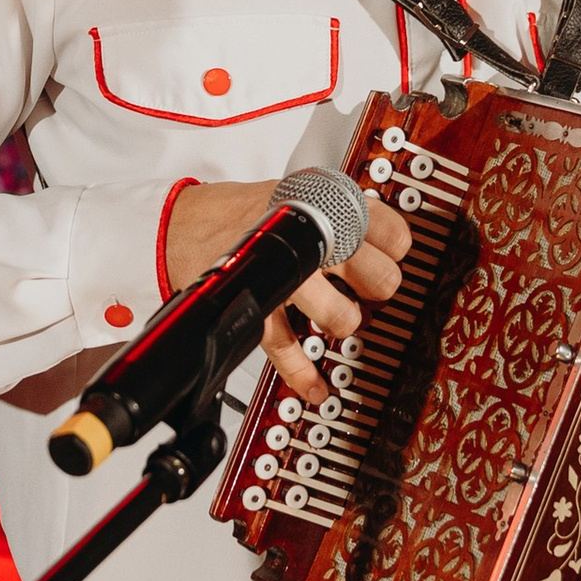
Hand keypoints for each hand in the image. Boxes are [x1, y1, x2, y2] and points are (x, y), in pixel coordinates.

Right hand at [158, 176, 411, 406]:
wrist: (184, 222)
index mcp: (322, 205)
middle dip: (378, 287)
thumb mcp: (299, 194)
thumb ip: (341, 213)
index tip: (391, 252)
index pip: (388, 228)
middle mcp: (307, 239)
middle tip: (369, 286)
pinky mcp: (256, 306)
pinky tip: (318, 387)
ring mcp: (283, 276)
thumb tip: (384, 240)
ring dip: (346, 321)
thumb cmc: (247, 213)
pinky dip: (303, 373)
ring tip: (340, 317)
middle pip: (373, 274)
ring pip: (338, 314)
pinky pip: (286, 348)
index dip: (396, 247)